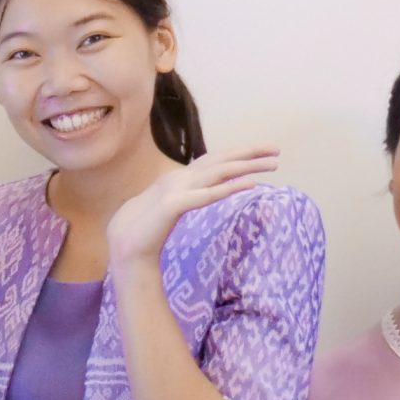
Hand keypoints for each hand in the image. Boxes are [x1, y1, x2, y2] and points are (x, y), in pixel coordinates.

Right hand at [103, 146, 279, 270]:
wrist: (124, 251)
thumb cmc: (141, 233)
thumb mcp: (166, 209)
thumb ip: (180, 198)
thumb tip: (193, 195)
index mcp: (176, 179)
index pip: (212, 160)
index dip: (237, 154)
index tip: (261, 152)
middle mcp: (178, 179)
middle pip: (220, 160)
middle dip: (249, 153)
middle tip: (276, 149)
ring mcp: (175, 190)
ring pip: (218, 172)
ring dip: (248, 166)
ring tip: (273, 163)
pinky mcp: (173, 206)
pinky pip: (207, 195)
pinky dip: (230, 188)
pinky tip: (251, 184)